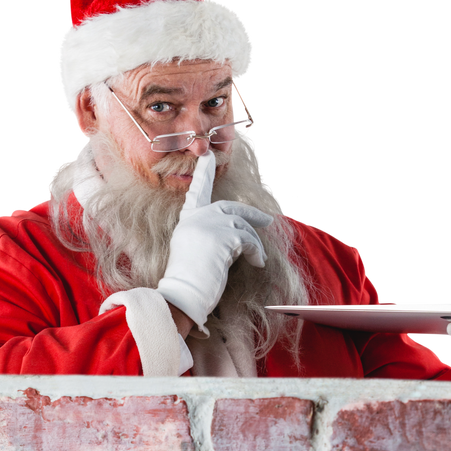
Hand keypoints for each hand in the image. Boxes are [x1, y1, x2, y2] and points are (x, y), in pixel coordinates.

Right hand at [156, 150, 273, 329]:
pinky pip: (248, 240)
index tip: (207, 156)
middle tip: (266, 221)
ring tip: (259, 259)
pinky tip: (258, 263)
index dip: (204, 175)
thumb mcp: (195, 251)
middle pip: (230, 208)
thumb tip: (233, 240)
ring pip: (242, 226)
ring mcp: (210, 224)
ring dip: (254, 243)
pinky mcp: (224, 236)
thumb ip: (209, 237)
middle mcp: (197, 218)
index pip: (197, 192)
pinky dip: (256, 251)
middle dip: (251, 214)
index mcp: (188, 221)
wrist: (184, 294)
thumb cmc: (189, 282)